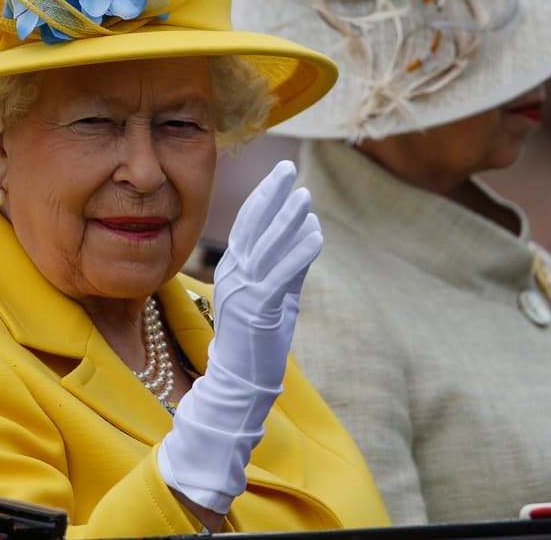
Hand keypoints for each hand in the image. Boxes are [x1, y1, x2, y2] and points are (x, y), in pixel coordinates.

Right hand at [158, 160, 322, 512]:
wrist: (240, 383)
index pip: (247, 224)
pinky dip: (299, 252)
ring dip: (287, 218)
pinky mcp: (256, 309)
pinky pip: (281, 274)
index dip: (264, 196)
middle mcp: (233, 274)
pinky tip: (317, 233)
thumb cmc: (257, 342)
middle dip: (271, 194)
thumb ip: (292, 266)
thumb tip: (309, 233)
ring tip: (305, 194)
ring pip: (265, 245)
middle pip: (252, 225)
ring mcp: (242, 291)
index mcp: (234, 269)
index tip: (282, 174)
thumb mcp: (279, 297)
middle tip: (288, 167)